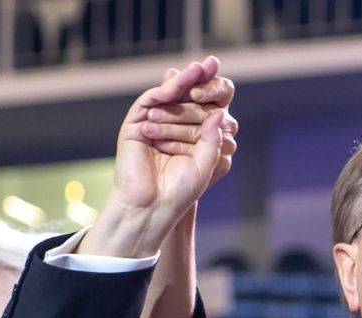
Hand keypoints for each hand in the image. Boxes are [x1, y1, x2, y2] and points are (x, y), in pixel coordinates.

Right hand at [81, 56, 226, 257]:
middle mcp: (171, 126)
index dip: (214, 94)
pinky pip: (150, 100)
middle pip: (187, 98)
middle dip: (200, 83)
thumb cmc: (180, 190)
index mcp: (190, 136)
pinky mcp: (135, 124)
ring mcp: (152, 123)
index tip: (226, 86)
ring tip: (198, 67)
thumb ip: (211, 138)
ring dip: (184, 81)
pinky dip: (164, 91)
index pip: (204, 109)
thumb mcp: (205, 163)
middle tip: (211, 69)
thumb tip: (220, 112)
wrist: (153, 206)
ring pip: (170, 96)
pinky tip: (176, 84)